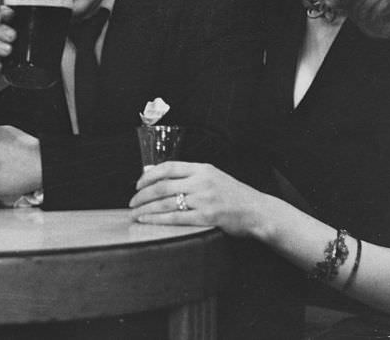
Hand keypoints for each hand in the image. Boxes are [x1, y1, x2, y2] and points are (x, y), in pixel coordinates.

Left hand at [128, 161, 265, 237]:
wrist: (257, 211)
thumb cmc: (234, 195)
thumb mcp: (214, 178)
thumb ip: (192, 177)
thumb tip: (163, 179)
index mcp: (202, 169)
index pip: (169, 167)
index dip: (149, 175)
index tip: (138, 184)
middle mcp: (202, 181)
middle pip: (163, 185)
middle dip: (143, 195)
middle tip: (132, 202)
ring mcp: (204, 199)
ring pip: (166, 202)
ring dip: (146, 209)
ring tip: (135, 214)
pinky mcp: (207, 217)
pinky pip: (176, 218)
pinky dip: (158, 219)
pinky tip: (147, 221)